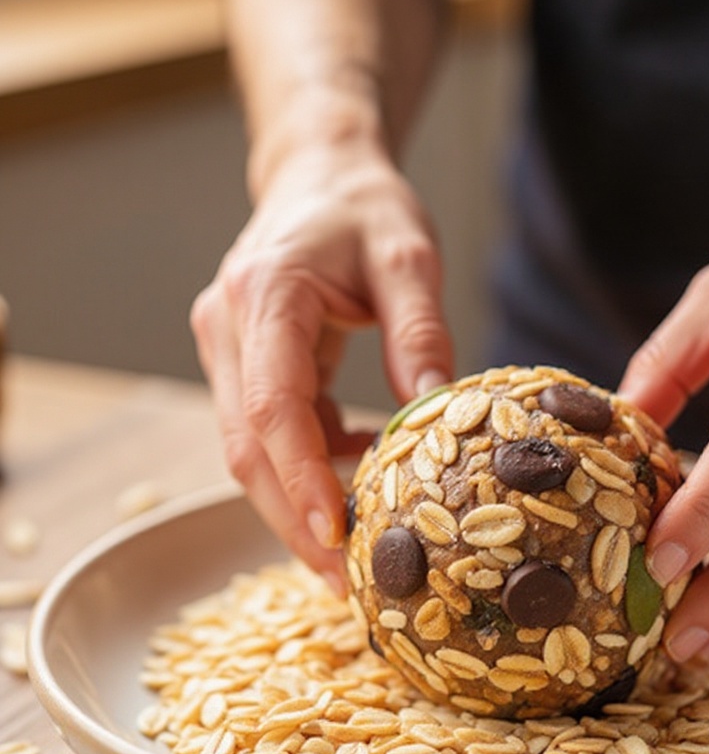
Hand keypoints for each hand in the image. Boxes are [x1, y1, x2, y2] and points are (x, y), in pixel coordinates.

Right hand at [191, 143, 452, 588]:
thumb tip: (435, 412)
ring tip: (353, 551)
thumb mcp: (407, 257)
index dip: (300, 477)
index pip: (270, 407)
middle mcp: (228, 329)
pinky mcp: (243, 365)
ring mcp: (227, 349)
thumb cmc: (362, 206)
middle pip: (246, 447)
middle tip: (343, 579)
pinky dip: (309, 467)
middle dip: (293, 518)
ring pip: (248, 450)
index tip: (336, 533)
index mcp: (264, 296)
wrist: (318, 174)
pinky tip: (358, 477)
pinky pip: (269, 433)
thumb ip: (419, 332)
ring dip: (297, 504)